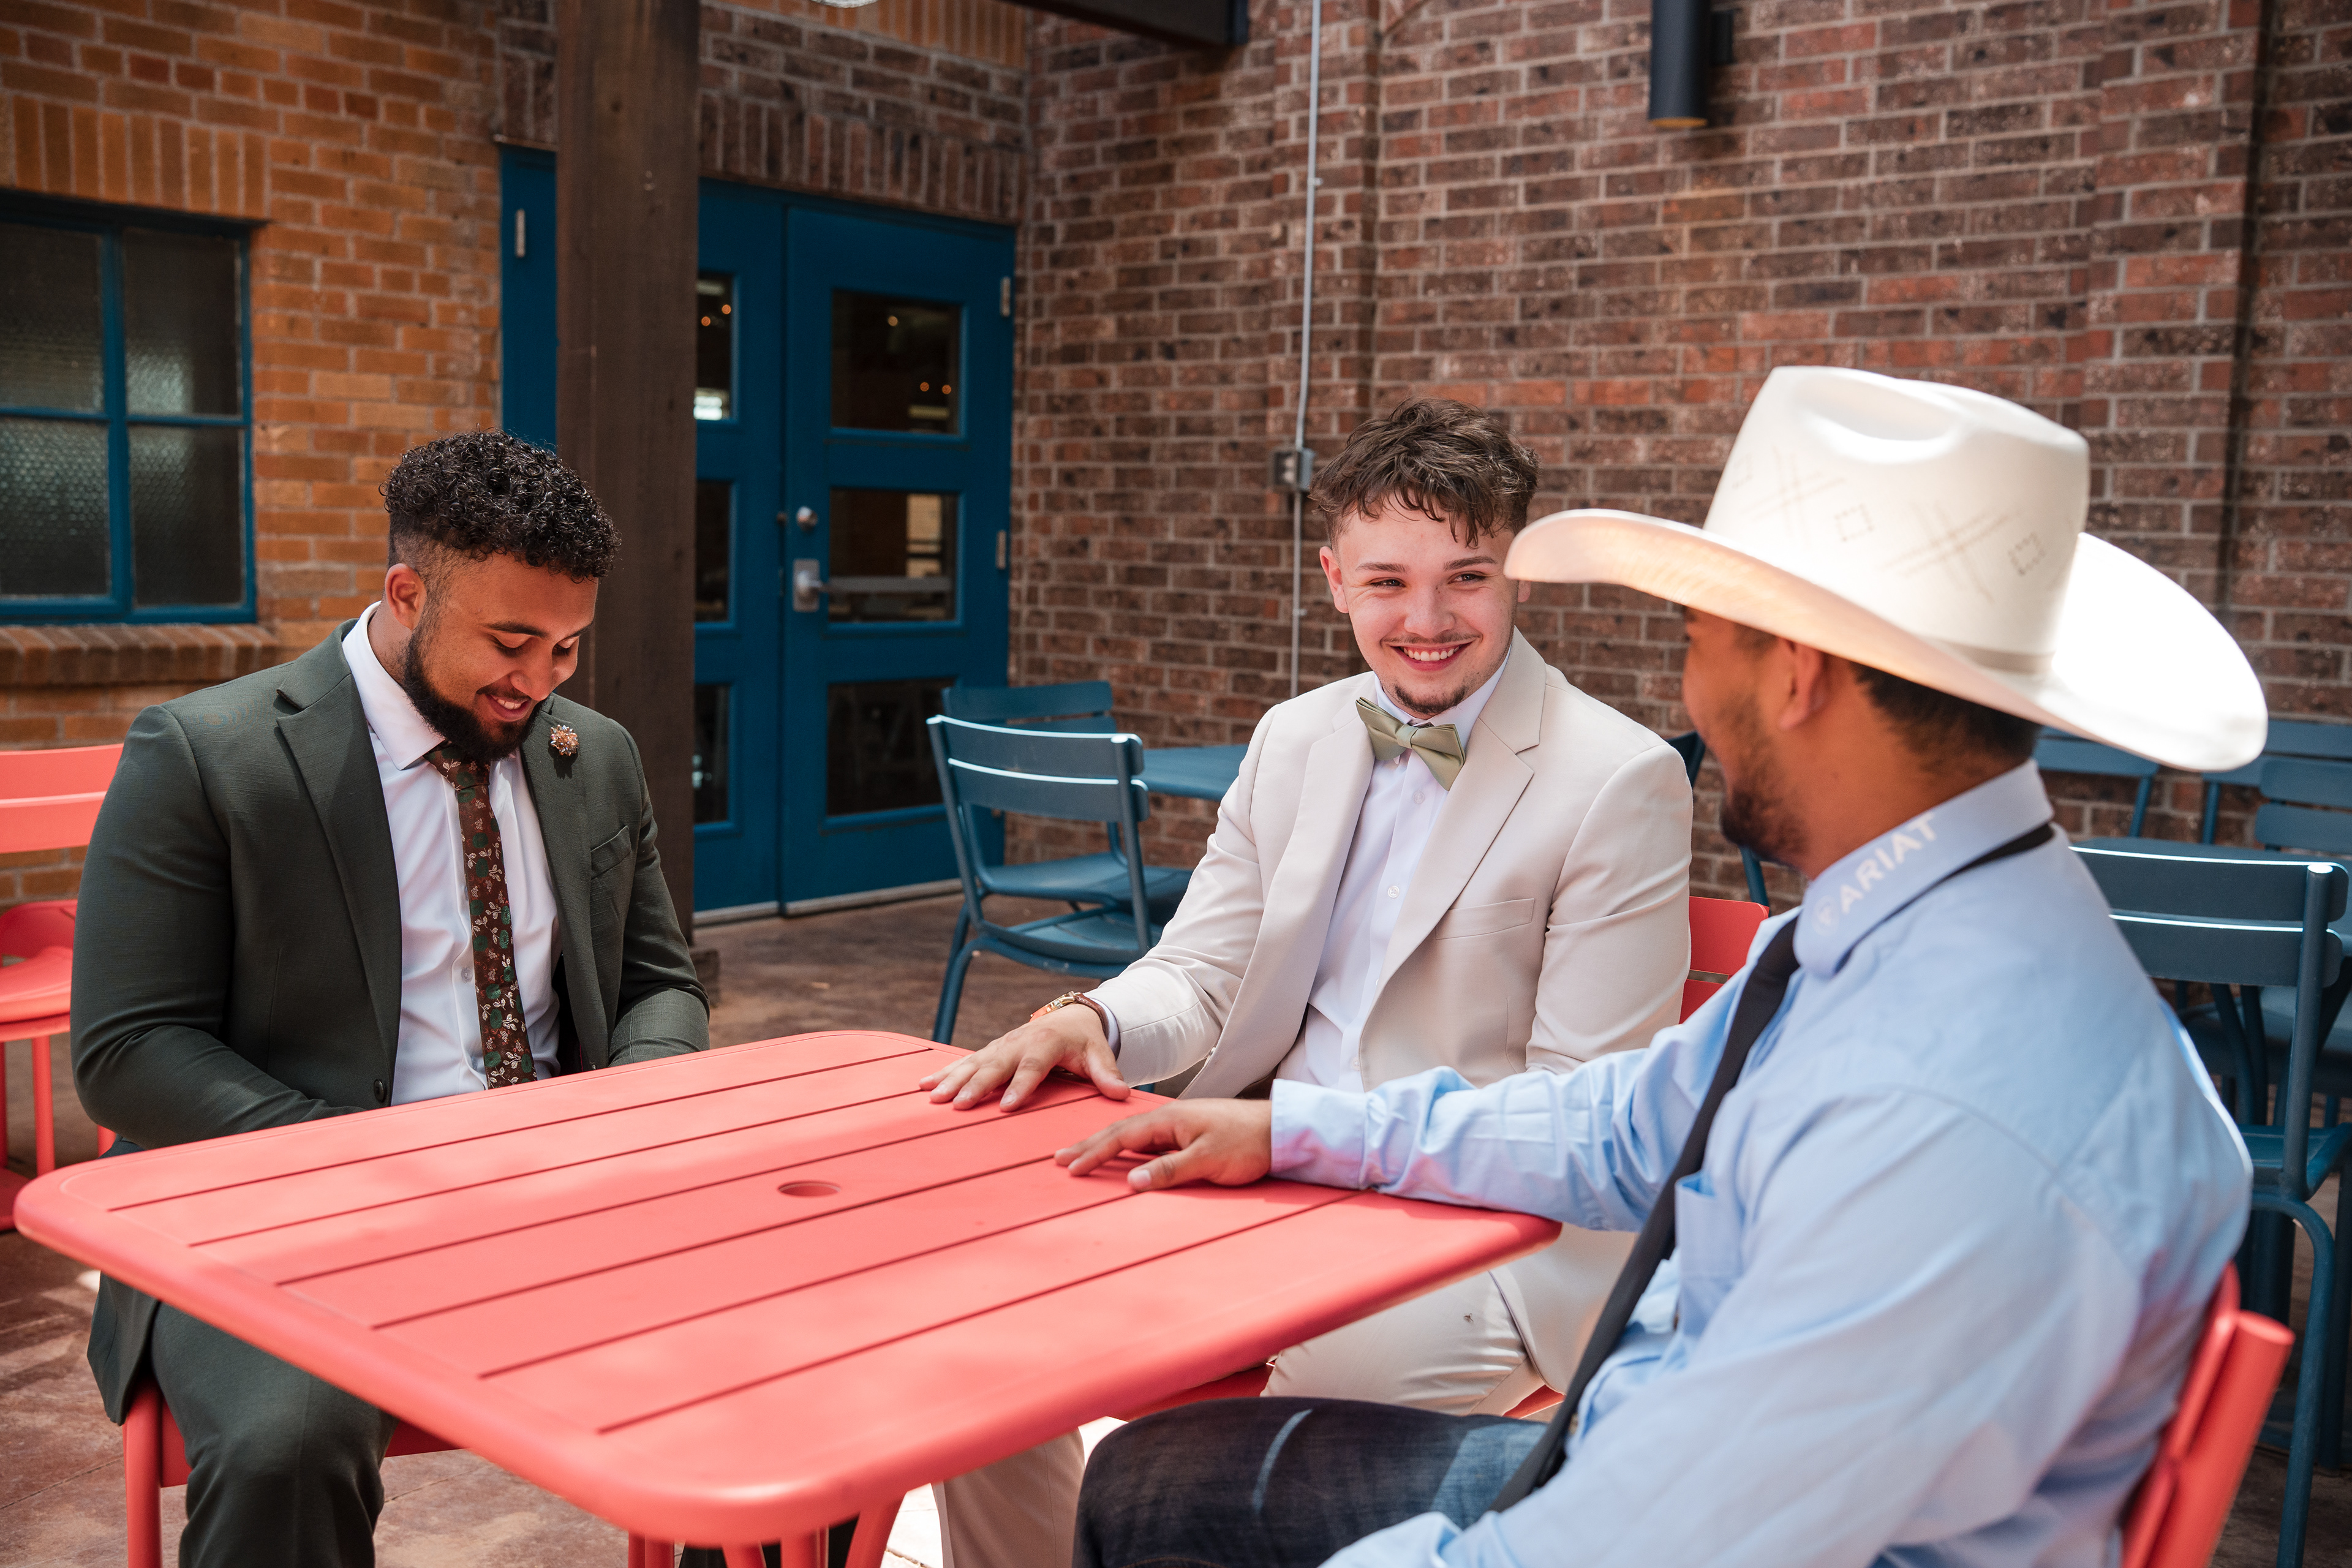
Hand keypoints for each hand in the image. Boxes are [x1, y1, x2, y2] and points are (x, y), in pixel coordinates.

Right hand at [921, 1002, 1126, 1110]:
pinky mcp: (990, 1050)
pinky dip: (943, 1072)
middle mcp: (1018, 1042)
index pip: (1032, 1067)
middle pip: (994, 1066)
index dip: (1020, 1086)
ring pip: (973, 1063)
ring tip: (933, 1096)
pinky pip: (964, 1062)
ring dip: (952, 1080)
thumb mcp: (1099, 1054)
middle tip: (956, 1104)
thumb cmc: (1085, 1041)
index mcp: (1046, 1042)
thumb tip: (1122, 1093)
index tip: (1007, 1106)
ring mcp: (1001, 1045)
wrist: (1070, 1017)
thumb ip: (1107, 1074)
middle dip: (974, 1085)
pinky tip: (923, 1085)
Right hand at [1055, 1099, 1272, 1190]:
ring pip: (1133, 1136)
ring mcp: (1178, 1126)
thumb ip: (1169, 1170)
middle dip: (1089, 1146)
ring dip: (1105, 1146)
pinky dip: (1128, 1148)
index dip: (1094, 1153)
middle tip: (1061, 1159)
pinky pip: (1149, 1142)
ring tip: (1081, 1156)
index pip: (1121, 1136)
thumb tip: (1131, 1182)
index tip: (1070, 1167)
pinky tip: (1123, 1156)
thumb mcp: (1208, 1160)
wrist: (1279, 1128)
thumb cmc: (1246, 1142)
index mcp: (1169, 1120)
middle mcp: (1169, 1119)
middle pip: (1120, 1132)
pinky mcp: (1188, 1135)